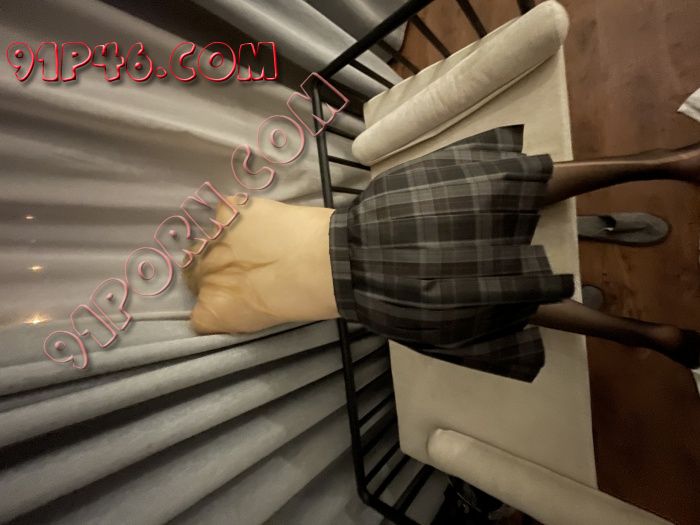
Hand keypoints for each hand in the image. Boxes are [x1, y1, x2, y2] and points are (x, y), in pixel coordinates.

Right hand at [184, 196, 338, 333]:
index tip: (241, 298)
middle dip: (218, 274)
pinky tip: (262, 222)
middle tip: (249, 269)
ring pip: (208, 243)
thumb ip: (241, 310)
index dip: (220, 304)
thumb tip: (243, 297)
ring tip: (258, 244)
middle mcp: (203, 276)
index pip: (199, 314)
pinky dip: (239, 217)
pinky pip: (224, 214)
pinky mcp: (227, 211)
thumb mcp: (267, 319)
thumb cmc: (307, 298)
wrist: (328, 260)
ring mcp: (212, 240)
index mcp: (212, 310)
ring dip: (226, 245)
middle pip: (197, 275)